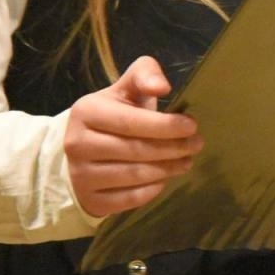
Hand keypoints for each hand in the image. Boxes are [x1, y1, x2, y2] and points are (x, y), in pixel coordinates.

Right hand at [64, 56, 202, 217]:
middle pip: (135, 150)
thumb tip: (162, 87)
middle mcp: (77, 144)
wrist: (82, 148)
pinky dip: (152, 190)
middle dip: (172, 148)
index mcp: (86, 112)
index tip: (192, 126)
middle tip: (197, 144)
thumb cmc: (113, 114)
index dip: (164, 125)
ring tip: (186, 161)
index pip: (130, 122)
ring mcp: (80, 175)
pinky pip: (128, 199)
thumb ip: (145, 75)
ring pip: (134, 176)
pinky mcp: (90, 199)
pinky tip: (165, 179)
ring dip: (167, 169)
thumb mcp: (126, 89)